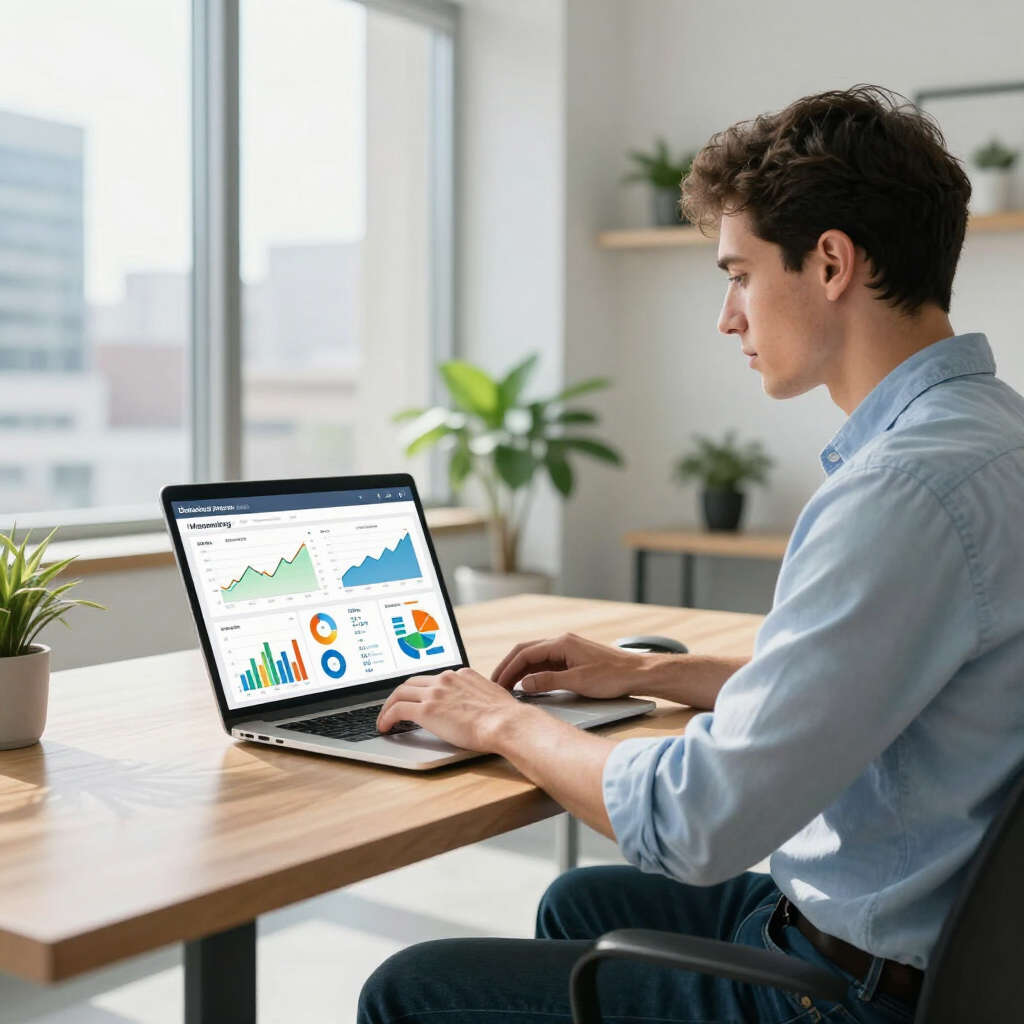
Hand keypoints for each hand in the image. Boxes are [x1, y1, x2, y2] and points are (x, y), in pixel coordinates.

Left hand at [376, 667, 526, 751]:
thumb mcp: (492, 697)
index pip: (433, 679)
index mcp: (461, 675)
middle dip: (400, 694)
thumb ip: (478, 696)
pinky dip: (387, 716)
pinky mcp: (426, 710)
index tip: (416, 698)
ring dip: (389, 706)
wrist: (506, 723)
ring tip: (384, 719)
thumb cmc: (505, 717)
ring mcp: (435, 693)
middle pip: (412, 682)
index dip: (421, 690)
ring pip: (400, 693)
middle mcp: (446, 679)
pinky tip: (385, 726)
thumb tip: (477, 707)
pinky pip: (398, 709)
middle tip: (393, 707)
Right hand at [491, 633, 648, 698]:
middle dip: (509, 667)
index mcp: (561, 643)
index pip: (525, 653)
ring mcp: (568, 650)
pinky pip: (546, 664)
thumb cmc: (613, 676)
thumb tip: (524, 684)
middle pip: (526, 652)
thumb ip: (548, 682)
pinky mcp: (573, 659)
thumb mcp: (578, 682)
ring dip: (520, 671)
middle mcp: (562, 642)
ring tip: (508, 688)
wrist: (638, 673)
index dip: (508, 669)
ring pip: (535, 658)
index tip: (497, 683)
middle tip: (496, 684)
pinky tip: (529, 686)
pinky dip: (534, 673)